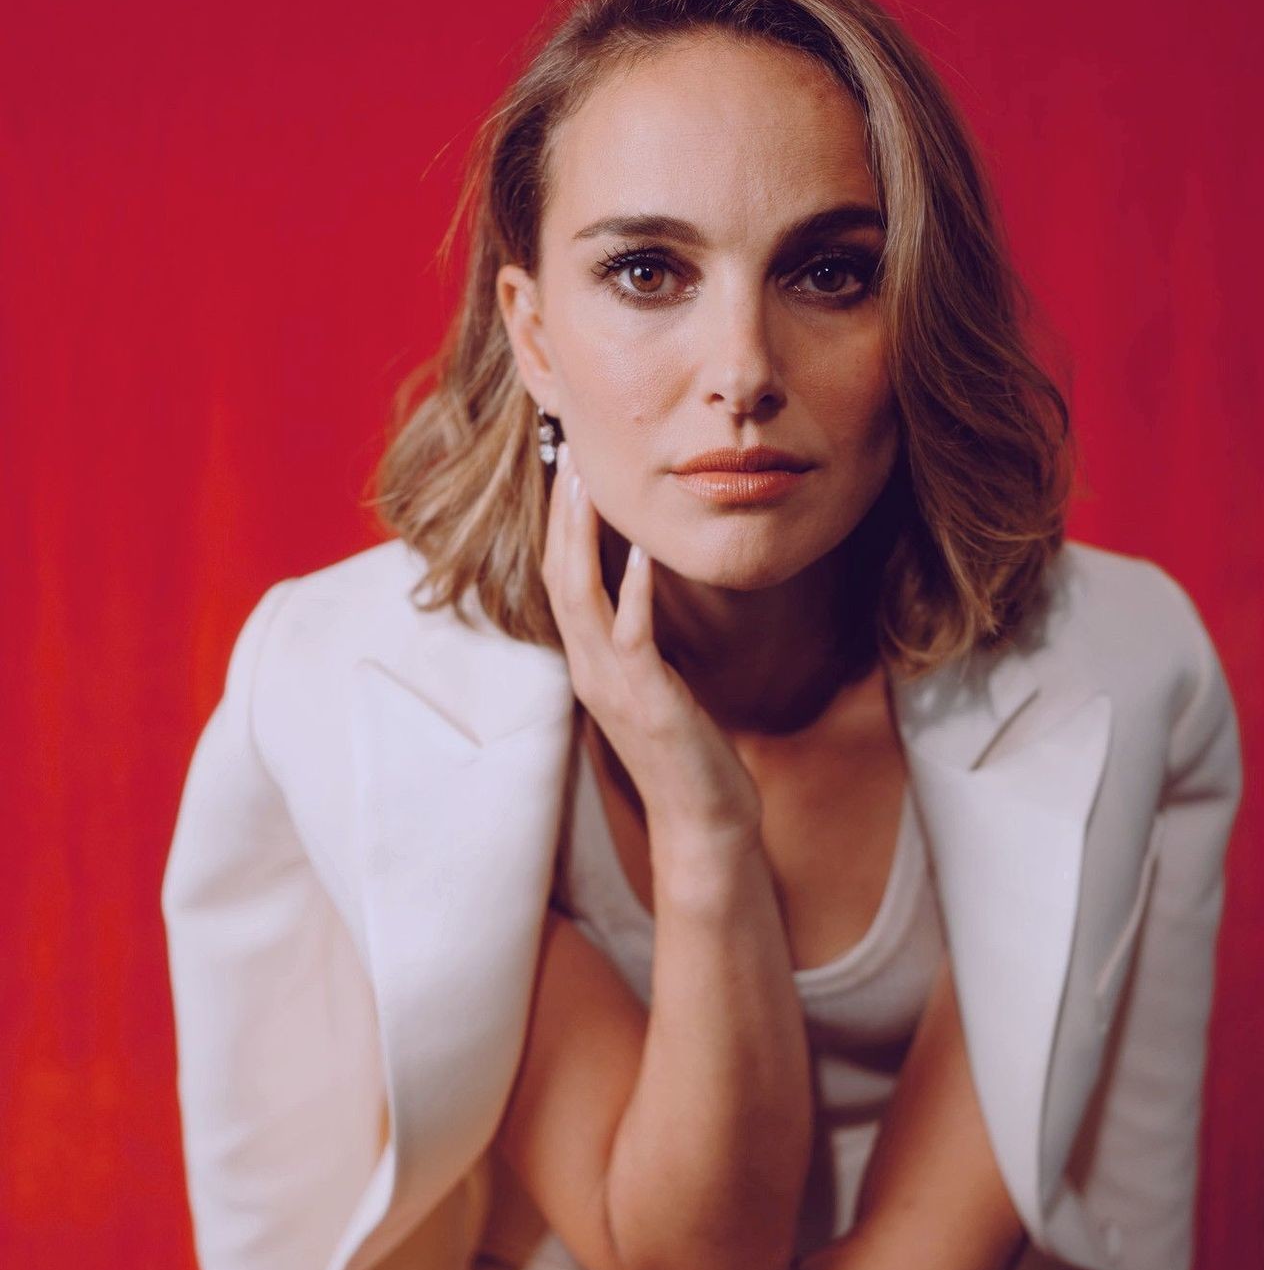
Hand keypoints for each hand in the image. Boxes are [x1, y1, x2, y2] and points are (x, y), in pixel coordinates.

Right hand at [542, 441, 760, 844]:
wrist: (700, 820)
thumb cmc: (686, 752)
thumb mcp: (655, 685)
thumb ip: (639, 640)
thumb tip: (642, 591)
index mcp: (588, 662)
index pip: (558, 578)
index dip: (557, 522)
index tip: (565, 467)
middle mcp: (589, 668)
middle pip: (557, 574)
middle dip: (560, 511)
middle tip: (565, 449)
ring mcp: (612, 685)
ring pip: (580, 597)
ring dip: (582, 535)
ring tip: (587, 481)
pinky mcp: (647, 700)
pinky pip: (632, 634)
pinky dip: (635, 589)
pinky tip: (644, 550)